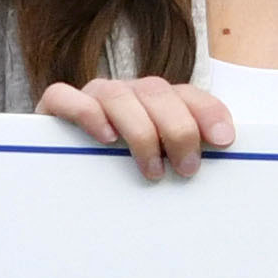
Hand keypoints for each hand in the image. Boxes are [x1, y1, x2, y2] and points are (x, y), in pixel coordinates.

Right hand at [31, 73, 230, 174]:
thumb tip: (221, 163)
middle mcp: (127, 94)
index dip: (208, 112)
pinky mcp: (54, 108)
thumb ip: (183, 160)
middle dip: (178, 129)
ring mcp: (91, 97)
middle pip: (156, 91)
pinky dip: (87, 114)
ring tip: (152, 170)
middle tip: (187, 168)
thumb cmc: (120, 179)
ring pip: (117, 95)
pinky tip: (106, 138)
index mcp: (156, 103)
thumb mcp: (160, 167)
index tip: (223, 141)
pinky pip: (65, 97)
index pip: (188, 94)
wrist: (61, 185)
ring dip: (140, 132)